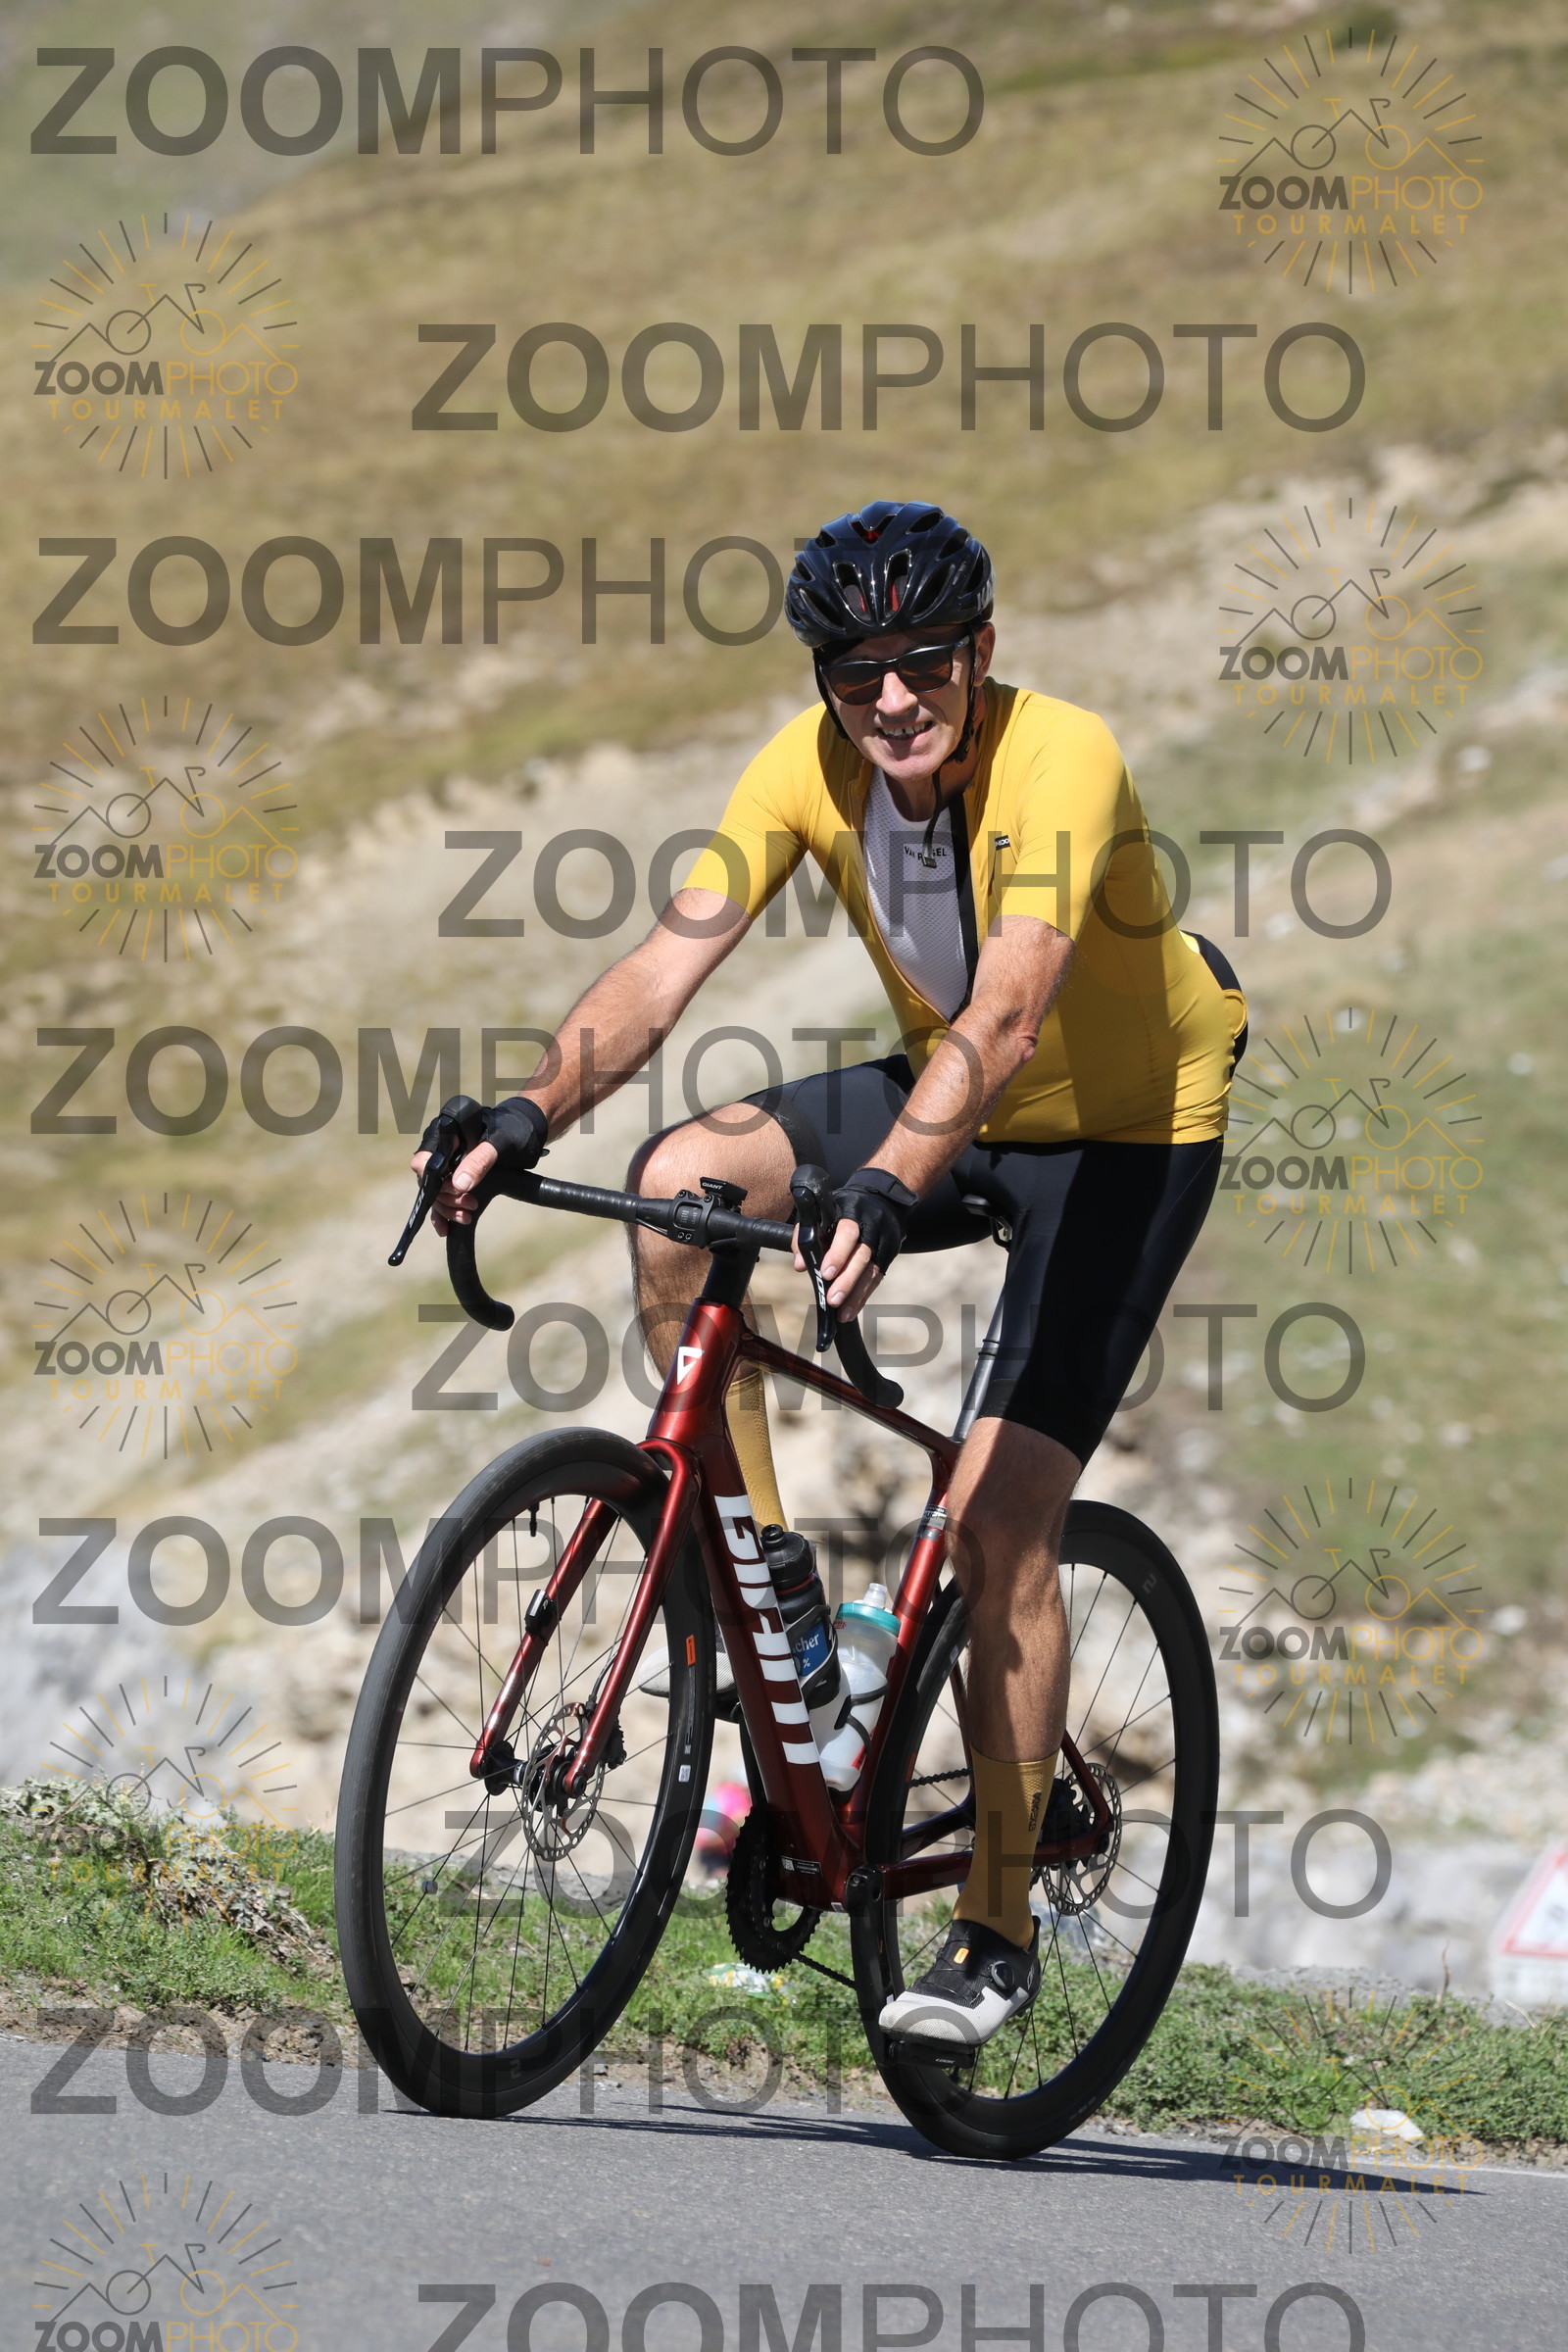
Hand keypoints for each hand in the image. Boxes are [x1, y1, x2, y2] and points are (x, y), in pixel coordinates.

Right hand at [410, 1096, 546, 1233]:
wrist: (526, 1133)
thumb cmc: (513, 1130)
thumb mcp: (499, 1143)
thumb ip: (479, 1160)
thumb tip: (460, 1185)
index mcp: (444, 1133)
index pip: (424, 1160)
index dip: (434, 1179)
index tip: (455, 1190)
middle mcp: (441, 1149)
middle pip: (430, 1181)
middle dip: (447, 1197)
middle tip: (471, 1204)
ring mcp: (447, 1165)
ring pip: (436, 1192)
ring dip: (448, 1208)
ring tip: (467, 1216)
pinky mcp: (456, 1177)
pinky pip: (442, 1198)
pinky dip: (444, 1213)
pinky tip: (446, 1229)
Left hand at [792, 1165, 915, 1320]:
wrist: (882, 1198)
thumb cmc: (843, 1208)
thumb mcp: (823, 1212)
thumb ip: (806, 1234)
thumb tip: (800, 1265)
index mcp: (852, 1211)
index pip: (847, 1232)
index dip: (837, 1253)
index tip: (825, 1273)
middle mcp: (872, 1226)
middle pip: (862, 1255)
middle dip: (847, 1280)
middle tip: (832, 1299)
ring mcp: (884, 1241)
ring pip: (872, 1271)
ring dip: (856, 1294)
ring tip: (841, 1313)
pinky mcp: (890, 1254)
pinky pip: (877, 1278)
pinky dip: (863, 1296)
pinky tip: (851, 1310)